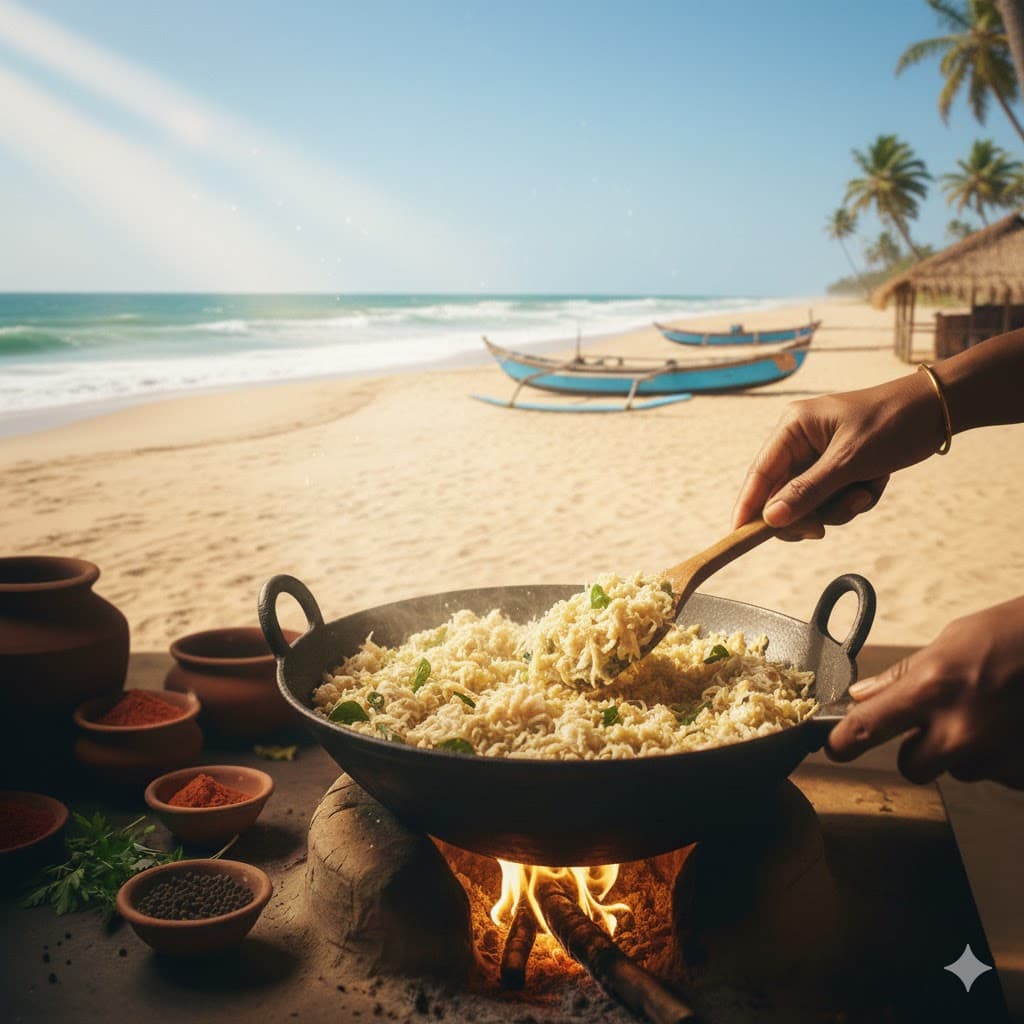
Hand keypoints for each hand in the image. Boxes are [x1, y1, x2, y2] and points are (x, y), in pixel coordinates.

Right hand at [732, 371, 945, 538]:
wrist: (939, 410)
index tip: (737, 535)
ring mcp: (820, 455)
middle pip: (783, 494)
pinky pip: (833, 498)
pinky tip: (874, 485)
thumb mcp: (849, 461)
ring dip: (838, 507)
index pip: (759, 473)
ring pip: (811, 502)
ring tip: (864, 492)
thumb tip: (770, 519)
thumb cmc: (892, 423)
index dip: (747, 506)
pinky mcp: (840, 467)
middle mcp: (800, 441)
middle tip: (821, 529)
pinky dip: (853, 499)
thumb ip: (807, 491)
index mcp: (793, 427)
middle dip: (808, 512)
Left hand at [827, 597, 1023, 788]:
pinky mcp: (1019, 770)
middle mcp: (960, 729)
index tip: (835, 748)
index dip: (843, 742)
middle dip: (918, 750)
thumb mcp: (947, 643)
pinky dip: (996, 755)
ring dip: (961, 751)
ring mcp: (993, 754)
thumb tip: (862, 696)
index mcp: (931, 689)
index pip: (867, 727)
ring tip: (984, 714)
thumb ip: (902, 676)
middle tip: (935, 723)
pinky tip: (1006, 725)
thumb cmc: (1011, 636)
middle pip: (912, 767)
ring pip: (957, 771)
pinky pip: (993, 773)